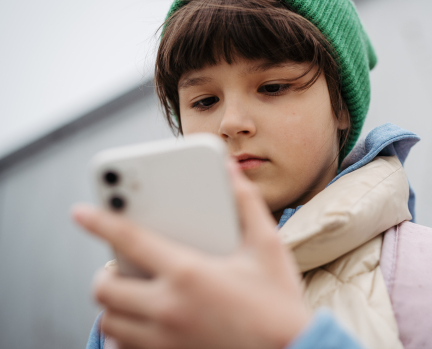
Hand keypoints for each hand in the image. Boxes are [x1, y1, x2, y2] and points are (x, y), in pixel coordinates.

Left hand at [73, 160, 310, 348]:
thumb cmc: (279, 303)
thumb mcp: (267, 247)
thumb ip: (246, 203)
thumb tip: (230, 171)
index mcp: (189, 273)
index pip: (130, 240)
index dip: (101, 221)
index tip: (80, 212)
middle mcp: (168, 309)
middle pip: (106, 288)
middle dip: (107, 273)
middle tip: (123, 265)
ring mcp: (164, 341)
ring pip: (110, 322)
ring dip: (113, 305)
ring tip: (134, 293)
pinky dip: (123, 336)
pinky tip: (143, 325)